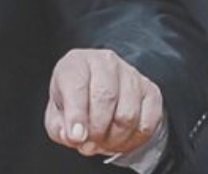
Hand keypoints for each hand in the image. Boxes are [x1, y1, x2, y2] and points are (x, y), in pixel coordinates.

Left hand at [44, 49, 163, 157]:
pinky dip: (132, 141)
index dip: (76, 116)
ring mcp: (131, 75)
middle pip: (105, 99)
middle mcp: (105, 62)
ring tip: (102, 142)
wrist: (97, 88)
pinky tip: (120, 140)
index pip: (77, 87)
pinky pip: (146, 124)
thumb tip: (73, 136)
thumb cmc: (74, 100)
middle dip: (96, 131)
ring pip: (128, 115)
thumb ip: (58, 127)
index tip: (76, 137)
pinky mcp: (151, 91)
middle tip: (89, 145)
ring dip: (114, 139)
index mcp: (76, 64)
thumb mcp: (56, 112)